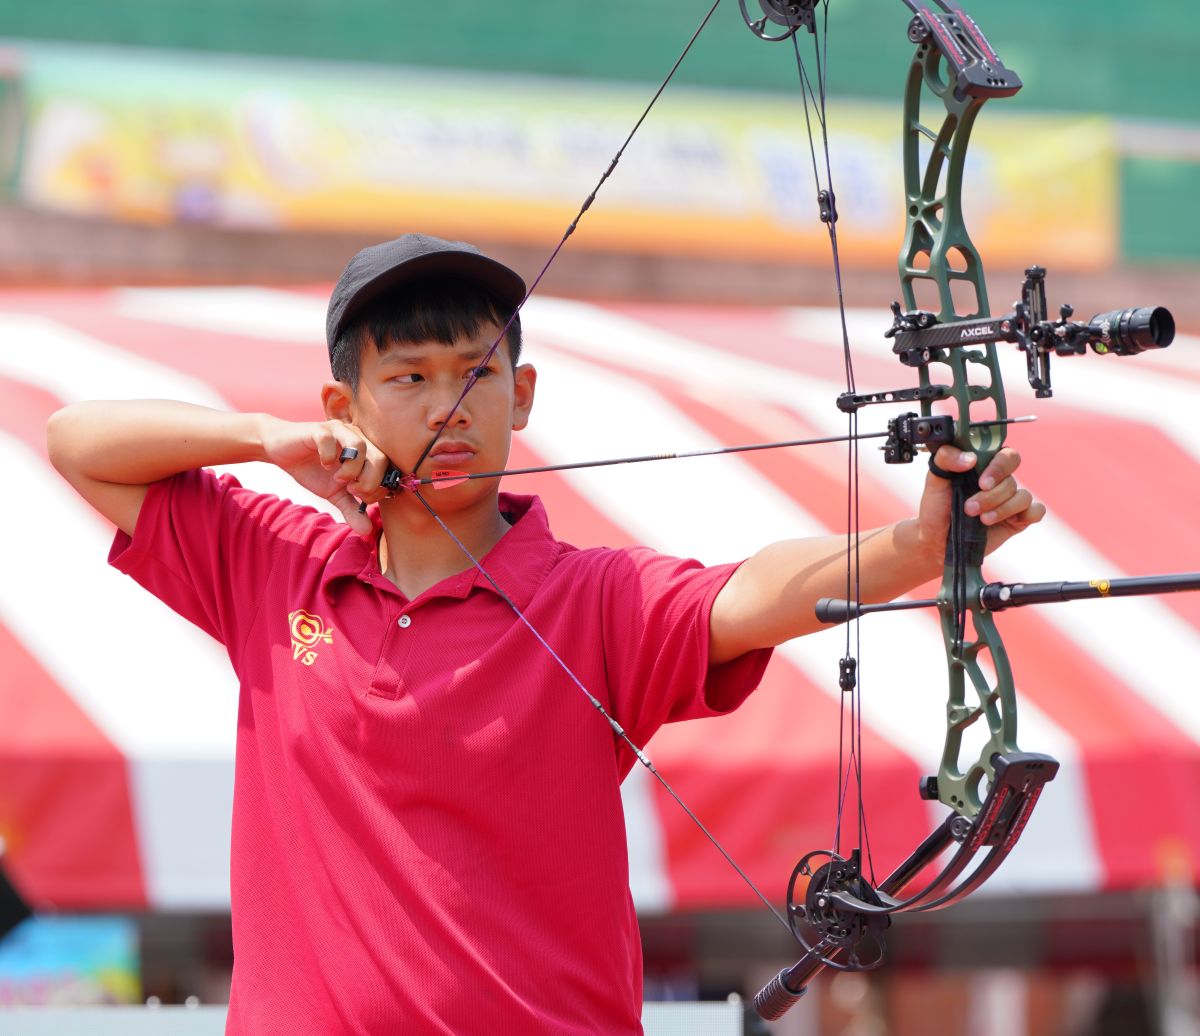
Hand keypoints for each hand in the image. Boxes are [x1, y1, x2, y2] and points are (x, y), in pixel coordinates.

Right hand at [259, 418, 390, 535]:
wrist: (282, 452)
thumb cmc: (313, 470)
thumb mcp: (335, 494)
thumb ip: (352, 510)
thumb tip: (367, 532)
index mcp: (367, 452)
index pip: (388, 470)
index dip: (378, 488)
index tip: (359, 497)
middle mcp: (358, 438)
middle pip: (380, 458)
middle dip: (368, 482)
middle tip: (351, 489)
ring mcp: (339, 431)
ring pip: (359, 446)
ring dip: (350, 469)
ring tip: (338, 478)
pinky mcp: (318, 429)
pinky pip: (330, 439)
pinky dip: (329, 456)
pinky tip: (324, 464)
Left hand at [915, 445, 1045, 560]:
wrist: (937, 539)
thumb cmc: (937, 507)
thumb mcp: (934, 479)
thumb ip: (945, 458)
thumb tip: (970, 457)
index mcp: (985, 466)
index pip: (1005, 455)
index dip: (999, 467)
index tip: (982, 483)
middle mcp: (1000, 481)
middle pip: (1011, 480)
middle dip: (992, 496)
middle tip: (970, 507)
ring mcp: (1010, 500)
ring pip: (1023, 497)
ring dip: (1001, 509)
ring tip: (981, 520)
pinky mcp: (1018, 519)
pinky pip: (1036, 511)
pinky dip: (1027, 515)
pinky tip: (1009, 522)